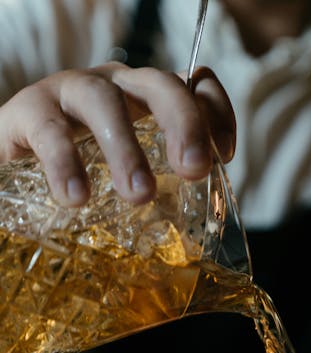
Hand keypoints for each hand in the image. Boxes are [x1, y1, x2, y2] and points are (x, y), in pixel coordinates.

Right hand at [0, 63, 235, 206]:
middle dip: (184, 124)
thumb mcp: (124, 177)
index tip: (223, 155)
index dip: (215, 112)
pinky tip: (76, 198)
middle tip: (193, 170)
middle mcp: (114, 87)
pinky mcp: (28, 109)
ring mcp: (70, 92)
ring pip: (106, 103)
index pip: (193, 85)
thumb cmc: (78, 173)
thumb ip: (155, 191)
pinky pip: (50, 130)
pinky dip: (65, 163)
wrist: (12, 167)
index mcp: (145, 101)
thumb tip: (191, 243)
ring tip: (138, 195)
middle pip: (159, 85)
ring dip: (127, 149)